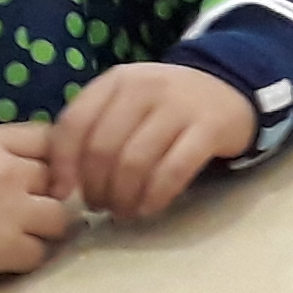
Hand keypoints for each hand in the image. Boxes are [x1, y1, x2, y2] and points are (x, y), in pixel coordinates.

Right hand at [0, 122, 74, 278]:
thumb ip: (6, 147)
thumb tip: (49, 156)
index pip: (52, 138)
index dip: (53, 155)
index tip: (44, 170)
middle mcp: (13, 173)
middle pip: (63, 179)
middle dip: (52, 192)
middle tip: (33, 204)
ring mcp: (14, 213)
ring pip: (60, 218)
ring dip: (47, 227)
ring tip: (26, 231)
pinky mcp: (8, 249)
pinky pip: (40, 253)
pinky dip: (29, 255)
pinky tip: (10, 252)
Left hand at [48, 62, 257, 220]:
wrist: (230, 90)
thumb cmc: (165, 106)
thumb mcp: (127, 102)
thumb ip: (95, 128)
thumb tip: (63, 182)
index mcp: (117, 80)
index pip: (74, 124)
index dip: (63, 165)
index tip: (62, 194)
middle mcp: (146, 87)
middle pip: (103, 149)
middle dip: (95, 187)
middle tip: (99, 206)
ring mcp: (180, 105)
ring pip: (135, 162)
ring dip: (123, 197)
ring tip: (123, 211)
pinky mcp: (210, 127)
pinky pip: (173, 170)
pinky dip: (155, 196)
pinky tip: (149, 208)